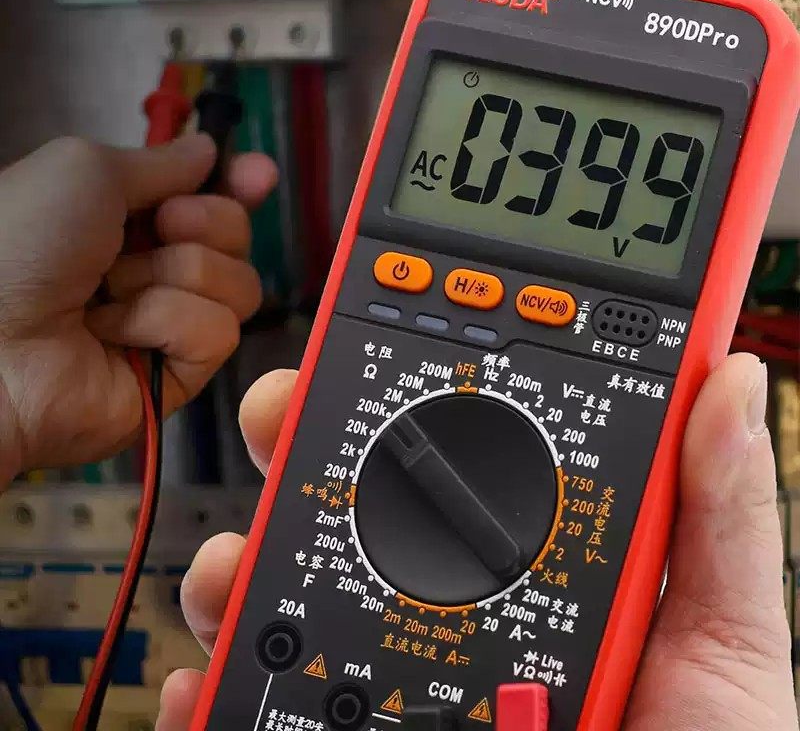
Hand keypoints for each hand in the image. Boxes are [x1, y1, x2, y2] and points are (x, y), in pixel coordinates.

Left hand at [0, 134, 276, 482]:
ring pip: (238, 286)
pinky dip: (166, 322)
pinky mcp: (179, 374)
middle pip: (236, 239)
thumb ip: (160, 161)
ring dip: (177, 276)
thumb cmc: (19, 243)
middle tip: (161, 227)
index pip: (209, 201)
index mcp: (128, 220)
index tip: (258, 174)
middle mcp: (154, 270)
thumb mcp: (86, 170)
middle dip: (206, 223)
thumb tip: (209, 151)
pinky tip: (114, 333)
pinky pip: (218, 332)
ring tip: (112, 290)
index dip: (239, 186)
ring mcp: (169, 324)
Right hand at [158, 353, 796, 729]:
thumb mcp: (724, 638)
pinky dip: (228, 658)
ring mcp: (405, 657)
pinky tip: (216, 649)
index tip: (387, 327)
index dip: (426, 384)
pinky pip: (268, 680)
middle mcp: (461, 595)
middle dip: (312, 436)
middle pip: (373, 497)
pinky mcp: (350, 720)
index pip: (478, 450)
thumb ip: (720, 513)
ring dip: (257, 540)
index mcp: (540, 557)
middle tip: (288, 406)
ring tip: (241, 541)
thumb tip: (724, 376)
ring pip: (307, 575)